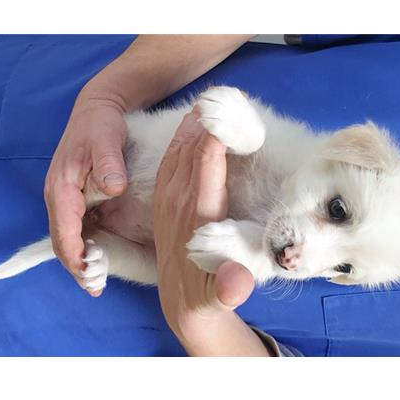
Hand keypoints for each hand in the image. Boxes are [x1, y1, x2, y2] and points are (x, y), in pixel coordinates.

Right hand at [44, 93, 127, 295]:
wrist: (97, 112)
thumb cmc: (100, 125)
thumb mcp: (105, 139)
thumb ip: (108, 164)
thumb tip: (114, 189)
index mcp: (62, 187)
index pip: (64, 229)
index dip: (75, 255)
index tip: (89, 274)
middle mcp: (60, 197)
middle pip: (63, 239)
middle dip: (76, 265)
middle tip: (94, 287)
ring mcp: (68, 199)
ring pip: (69, 236)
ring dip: (80, 259)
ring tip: (97, 281)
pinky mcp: (78, 199)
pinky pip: (78, 228)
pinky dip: (86, 246)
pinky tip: (101, 257)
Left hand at [153, 109, 270, 355]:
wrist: (182, 304)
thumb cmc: (212, 294)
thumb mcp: (223, 296)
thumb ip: (229, 288)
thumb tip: (237, 284)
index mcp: (198, 216)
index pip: (205, 166)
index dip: (215, 136)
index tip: (228, 109)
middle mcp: (178, 204)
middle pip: (190, 151)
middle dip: (205, 122)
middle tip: (222, 94)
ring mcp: (167, 202)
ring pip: (176, 154)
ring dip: (190, 128)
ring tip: (207, 104)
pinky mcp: (162, 204)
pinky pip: (167, 164)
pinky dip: (179, 143)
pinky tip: (188, 131)